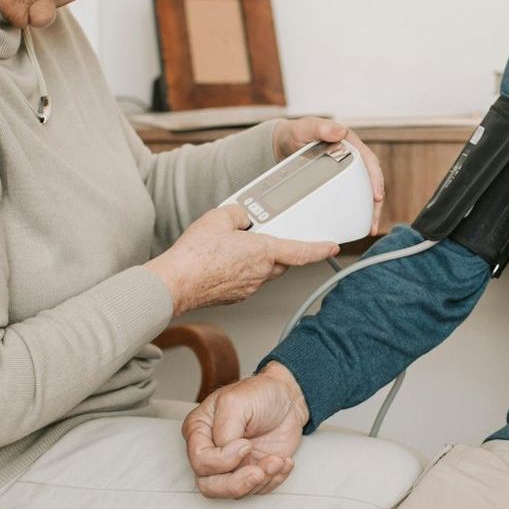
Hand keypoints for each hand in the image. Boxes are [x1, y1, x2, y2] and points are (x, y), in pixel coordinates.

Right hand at [145, 205, 337, 313]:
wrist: (175, 284)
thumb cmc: (195, 254)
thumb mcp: (218, 217)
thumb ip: (238, 213)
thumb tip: (243, 217)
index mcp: (263, 252)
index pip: (301, 251)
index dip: (320, 249)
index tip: (333, 246)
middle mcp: (261, 273)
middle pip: (282, 262)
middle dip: (281, 250)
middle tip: (266, 236)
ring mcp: (248, 287)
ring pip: (265, 272)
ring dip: (259, 260)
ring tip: (236, 247)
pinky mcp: (235, 296)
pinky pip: (248, 280)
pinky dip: (243, 271)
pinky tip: (224, 262)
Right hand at [181, 362, 309, 498]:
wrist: (287, 399)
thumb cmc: (260, 394)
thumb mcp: (236, 402)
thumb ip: (225, 430)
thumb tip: (227, 454)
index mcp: (199, 431)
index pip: (200, 460)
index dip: (223, 459)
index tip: (246, 443)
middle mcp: (211, 452)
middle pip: (209, 486)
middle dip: (237, 484)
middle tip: (258, 471)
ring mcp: (231, 465)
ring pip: (233, 493)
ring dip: (260, 480)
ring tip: (277, 460)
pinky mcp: (250, 472)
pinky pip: (257, 491)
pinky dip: (273, 480)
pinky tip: (282, 461)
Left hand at [273, 116, 385, 235]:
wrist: (283, 142)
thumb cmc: (296, 133)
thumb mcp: (307, 128)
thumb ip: (322, 128)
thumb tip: (341, 132)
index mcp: (350, 144)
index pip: (369, 162)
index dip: (376, 179)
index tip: (377, 196)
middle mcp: (352, 157)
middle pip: (370, 181)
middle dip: (375, 202)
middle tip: (374, 222)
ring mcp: (346, 170)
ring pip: (363, 191)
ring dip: (368, 210)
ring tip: (369, 229)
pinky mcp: (338, 180)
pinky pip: (350, 196)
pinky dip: (354, 210)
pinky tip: (352, 224)